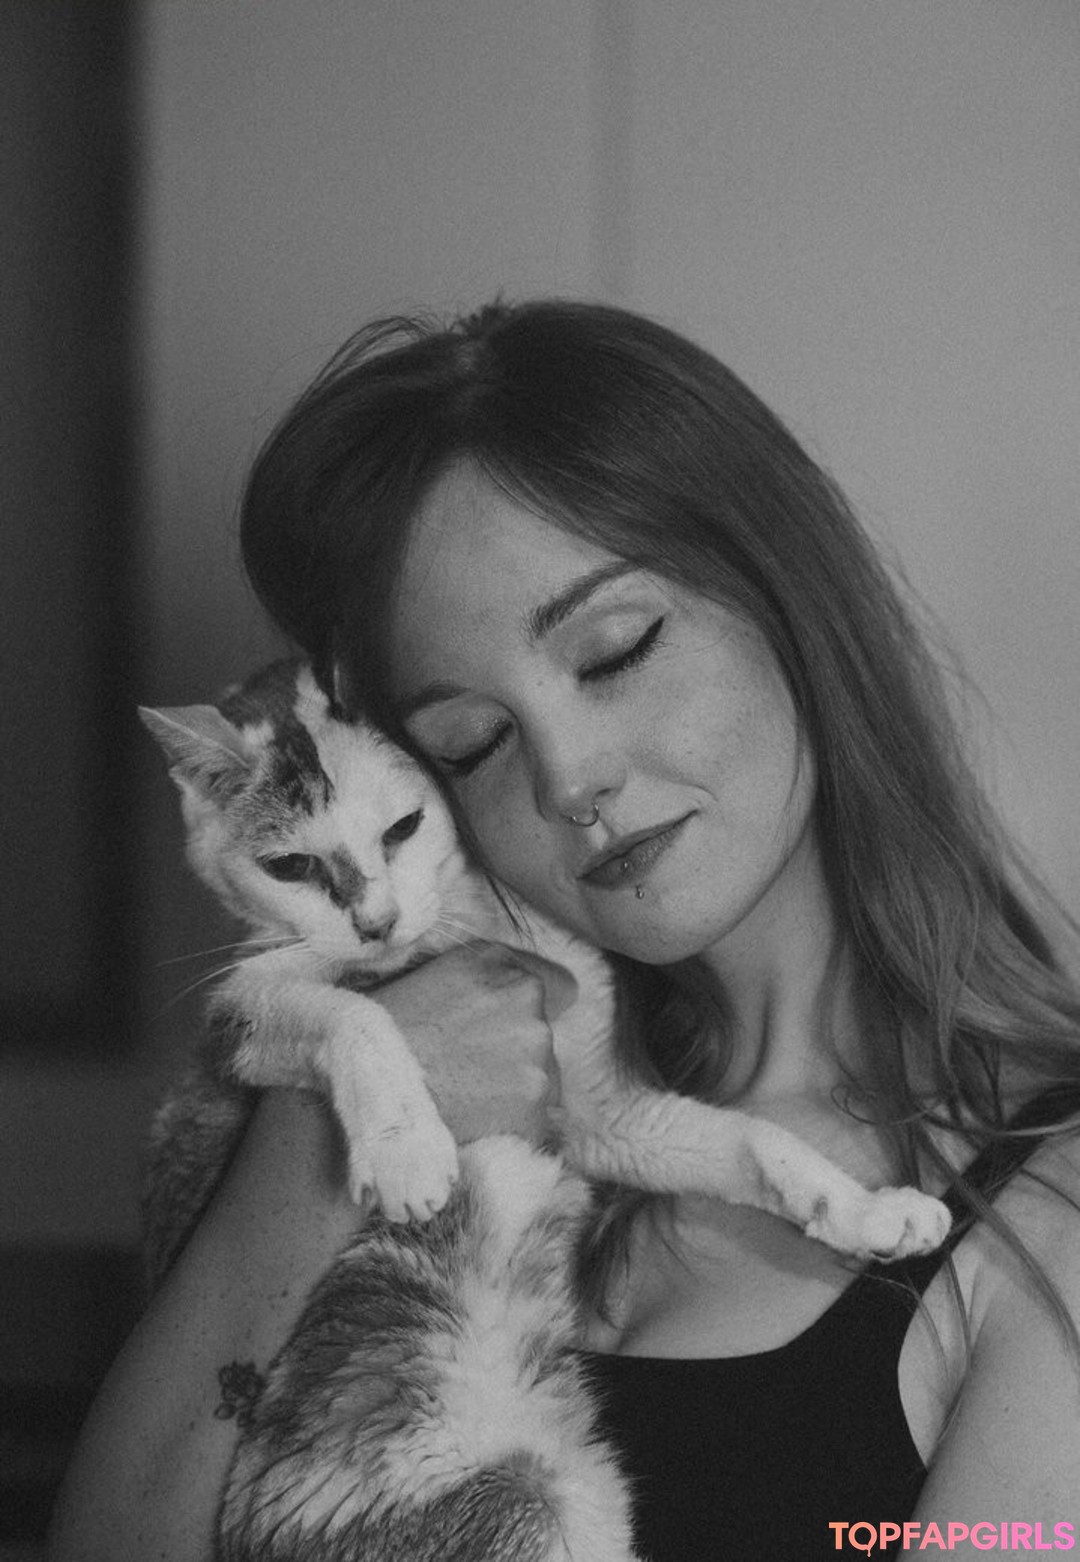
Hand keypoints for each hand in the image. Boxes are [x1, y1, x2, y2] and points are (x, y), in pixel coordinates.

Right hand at [376, 942, 572, 1142]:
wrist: (367, 1082)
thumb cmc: (382, 1028)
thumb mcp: (429, 972)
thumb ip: (481, 976)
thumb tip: (503, 994)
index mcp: (502, 965)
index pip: (560, 987)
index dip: (531, 1009)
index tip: (508, 1026)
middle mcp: (528, 1003)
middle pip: (543, 1036)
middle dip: (516, 1049)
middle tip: (468, 1066)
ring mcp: (537, 1056)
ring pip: (542, 1078)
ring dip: (516, 1087)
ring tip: (466, 1096)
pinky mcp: (534, 1106)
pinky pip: (533, 1118)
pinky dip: (509, 1123)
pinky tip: (472, 1121)